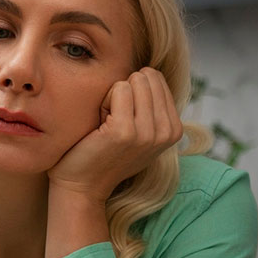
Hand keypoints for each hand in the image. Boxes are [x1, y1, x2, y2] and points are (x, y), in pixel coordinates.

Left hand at [47, 67, 182, 204]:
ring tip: (107, 125)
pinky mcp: (124, 131)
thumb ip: (153, 108)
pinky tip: (99, 127)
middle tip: (113, 122)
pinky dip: (103, 102)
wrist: (82, 185)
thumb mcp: (141, 133)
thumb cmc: (105, 154)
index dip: (133, 93)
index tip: (124, 120)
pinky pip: (118, 88)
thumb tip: (151, 71)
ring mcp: (147, 133)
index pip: (157, 79)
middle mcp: (166, 132)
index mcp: (174, 130)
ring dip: (113, 98)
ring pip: (134, 81)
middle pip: (146, 77)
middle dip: (124, 93)